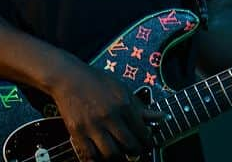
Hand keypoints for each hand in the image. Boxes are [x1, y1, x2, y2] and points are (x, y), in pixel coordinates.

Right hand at [48, 59, 168, 160]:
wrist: (69, 78)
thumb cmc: (97, 82)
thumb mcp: (123, 89)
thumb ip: (141, 107)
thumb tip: (162, 117)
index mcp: (123, 104)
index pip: (142, 132)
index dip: (148, 143)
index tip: (149, 145)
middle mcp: (109, 116)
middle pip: (128, 145)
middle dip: (136, 153)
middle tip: (137, 153)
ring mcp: (92, 125)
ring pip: (111, 154)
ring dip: (119, 159)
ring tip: (122, 156)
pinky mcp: (77, 132)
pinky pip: (90, 155)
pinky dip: (98, 160)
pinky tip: (103, 156)